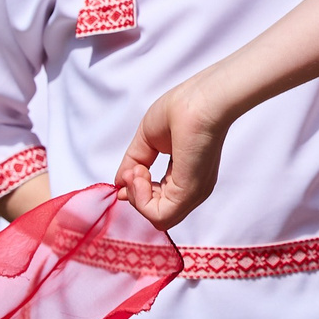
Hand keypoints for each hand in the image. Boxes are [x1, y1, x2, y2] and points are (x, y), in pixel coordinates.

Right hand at [117, 77, 228, 230]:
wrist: (200, 99)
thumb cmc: (180, 109)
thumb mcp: (147, 140)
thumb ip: (133, 162)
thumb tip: (119, 185)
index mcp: (185, 175)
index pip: (159, 201)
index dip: (138, 193)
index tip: (128, 174)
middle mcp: (192, 188)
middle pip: (156, 212)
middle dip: (136, 194)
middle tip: (134, 170)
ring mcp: (193, 192)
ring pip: (157, 218)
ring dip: (137, 196)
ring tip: (138, 169)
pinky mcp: (189, 192)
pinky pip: (159, 215)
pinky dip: (141, 198)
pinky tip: (141, 172)